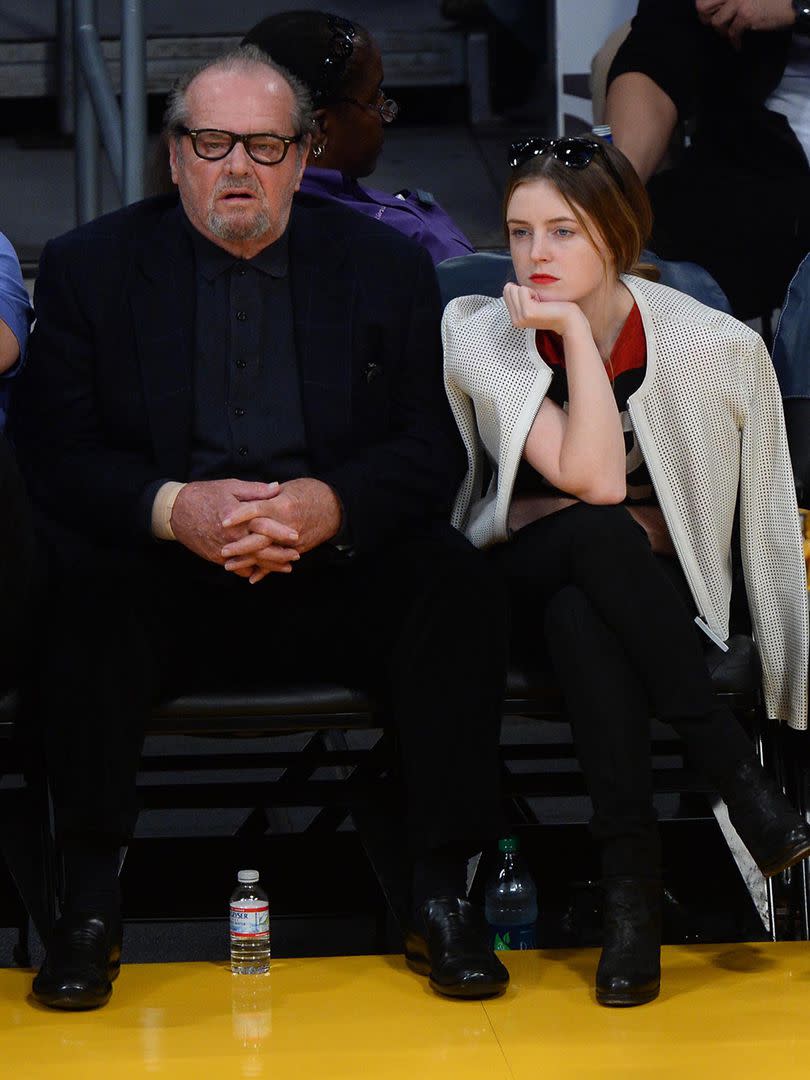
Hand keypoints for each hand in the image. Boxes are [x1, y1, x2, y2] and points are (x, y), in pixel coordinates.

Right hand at [170, 478, 299, 570]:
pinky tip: (261, 570)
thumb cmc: (204, 494)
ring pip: (251, 562)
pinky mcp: (215, 557)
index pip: (264, 526)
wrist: (175, 510)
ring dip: (269, 565)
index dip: (281, 532)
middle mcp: (231, 537)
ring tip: (286, 567)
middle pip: (261, 549)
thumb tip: (277, 487)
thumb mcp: (230, 486)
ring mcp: (223, 549)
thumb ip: (255, 490)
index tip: (296, 536)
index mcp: (237, 518)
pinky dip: (250, 569)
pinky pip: (236, 567)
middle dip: (280, 554)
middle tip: (296, 555)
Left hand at [220, 477, 342, 583]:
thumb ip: (266, 494)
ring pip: (267, 554)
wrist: (336, 506)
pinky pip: (279, 561)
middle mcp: (287, 526)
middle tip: (222, 551)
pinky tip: (251, 577)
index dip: (239, 515)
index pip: (256, 510)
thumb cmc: (310, 492)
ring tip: (228, 566)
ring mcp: (294, 541)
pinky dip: (265, 571)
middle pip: (260, 538)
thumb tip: (246, 498)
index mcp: (282, 506)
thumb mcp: (288, 487)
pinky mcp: (298, 549)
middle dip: (240, 547)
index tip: (223, 521)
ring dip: (247, 561)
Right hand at [503, 283, 589, 337]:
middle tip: (538, 302)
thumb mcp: (532, 303)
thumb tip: (509, 285)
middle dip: (524, 290)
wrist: (568, 319)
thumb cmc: (554, 308)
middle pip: (508, 289)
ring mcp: (520, 317)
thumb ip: (519, 297)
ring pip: (514, 289)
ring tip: (540, 303)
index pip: (507, 292)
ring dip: (530, 291)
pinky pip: (522, 289)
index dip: (522, 292)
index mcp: (515, 318)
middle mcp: (515, 320)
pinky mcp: (527, 312)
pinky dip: (534, 291)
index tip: (535, 302)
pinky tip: (542, 303)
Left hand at [695, 0, 794, 45]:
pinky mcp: (746, 14)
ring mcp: (738, 1)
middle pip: (703, 7)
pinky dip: (735, 42)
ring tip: (730, 35)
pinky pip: (732, 33)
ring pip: (716, 22)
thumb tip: (716, 11)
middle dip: (707, 21)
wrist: (791, 2)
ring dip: (722, 32)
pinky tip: (739, 45)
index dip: (706, 9)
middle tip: (717, 27)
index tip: (712, 16)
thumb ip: (732, 1)